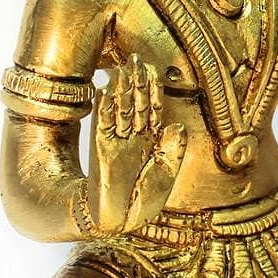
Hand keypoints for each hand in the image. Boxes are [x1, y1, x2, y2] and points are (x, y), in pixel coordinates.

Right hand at [88, 55, 186, 234]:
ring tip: (119, 68)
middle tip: (135, 57)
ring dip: (119, 88)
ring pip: (119, 109)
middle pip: (135, 102)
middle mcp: (133, 137)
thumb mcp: (166, 175)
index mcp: (150, 142)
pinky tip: (105, 92)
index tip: (154, 68)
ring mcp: (116, 142)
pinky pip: (103, 125)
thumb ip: (173, 151)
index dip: (154, 89)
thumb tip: (176, 126)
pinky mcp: (101, 150)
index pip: (153, 108)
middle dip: (136, 81)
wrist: (120, 220)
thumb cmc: (143, 201)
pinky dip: (104, 109)